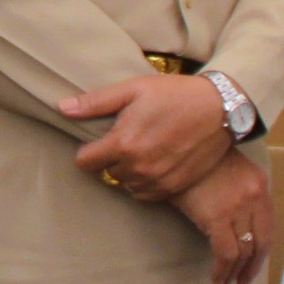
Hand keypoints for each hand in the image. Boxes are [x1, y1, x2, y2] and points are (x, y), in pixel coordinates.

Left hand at [61, 72, 237, 201]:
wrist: (220, 108)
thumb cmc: (175, 94)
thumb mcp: (133, 89)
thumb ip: (96, 102)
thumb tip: (62, 107)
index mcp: (123, 143)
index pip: (85, 163)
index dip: (88, 152)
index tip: (99, 143)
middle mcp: (138, 167)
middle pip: (107, 173)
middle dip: (112, 159)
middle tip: (130, 139)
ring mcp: (158, 180)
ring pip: (127, 185)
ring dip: (130, 172)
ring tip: (145, 150)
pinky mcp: (175, 187)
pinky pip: (147, 194)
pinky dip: (146, 183)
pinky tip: (157, 163)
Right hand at [175, 155, 273, 283]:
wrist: (176, 149)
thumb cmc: (198, 162)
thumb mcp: (231, 173)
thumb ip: (242, 196)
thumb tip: (240, 227)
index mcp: (261, 185)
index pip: (269, 228)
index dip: (261, 253)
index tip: (253, 266)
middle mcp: (255, 196)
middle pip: (260, 242)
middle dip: (252, 267)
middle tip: (242, 282)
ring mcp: (238, 207)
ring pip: (243, 250)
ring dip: (234, 272)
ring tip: (225, 283)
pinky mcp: (217, 216)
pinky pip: (225, 252)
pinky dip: (222, 269)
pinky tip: (216, 277)